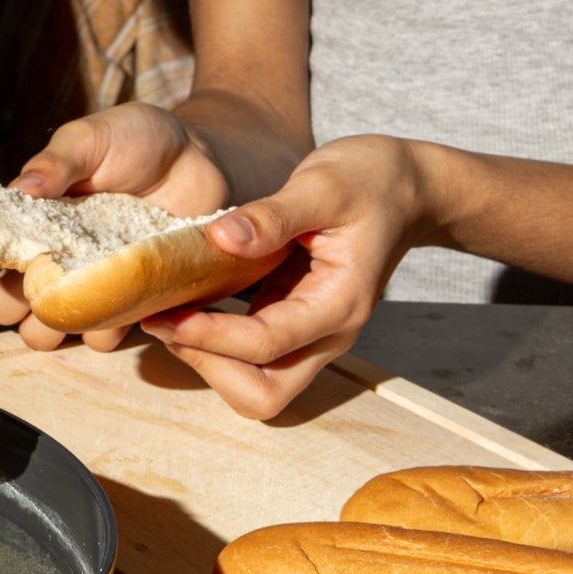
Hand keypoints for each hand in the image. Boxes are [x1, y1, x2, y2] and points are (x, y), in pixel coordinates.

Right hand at [0, 103, 232, 352]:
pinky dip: (119, 326)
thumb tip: (19, 190)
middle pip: (28, 322)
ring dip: (75, 328)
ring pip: (69, 335)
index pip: (0, 279)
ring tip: (100, 292)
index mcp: (39, 232)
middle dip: (33, 322)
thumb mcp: (90, 139)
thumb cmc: (134, 140)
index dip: (2, 291)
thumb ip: (55, 163)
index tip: (26, 272)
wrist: (196, 155)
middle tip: (60, 293)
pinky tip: (136, 294)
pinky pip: (117, 332)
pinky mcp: (140, 298)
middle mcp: (65, 267)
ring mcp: (102, 287)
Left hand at [143, 134, 436, 417]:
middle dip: (210, 366)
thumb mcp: (323, 184)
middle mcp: (330, 331)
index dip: (211, 336)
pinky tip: (186, 305)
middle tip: (165, 322)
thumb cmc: (371, 180)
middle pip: (265, 392)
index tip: (166, 314)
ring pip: (259, 383)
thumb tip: (220, 238)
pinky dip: (217, 342)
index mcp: (340, 303)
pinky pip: (254, 354)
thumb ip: (274, 215)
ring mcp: (314, 331)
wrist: (407, 189)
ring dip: (211, 361)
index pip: (268, 343)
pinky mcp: (297, 319)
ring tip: (169, 316)